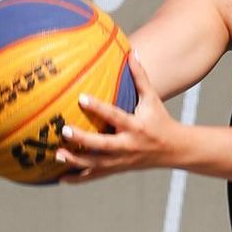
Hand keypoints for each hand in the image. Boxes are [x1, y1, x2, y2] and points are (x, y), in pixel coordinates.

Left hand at [57, 51, 179, 180]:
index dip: (99, 108)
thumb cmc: (160, 120)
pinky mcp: (117, 169)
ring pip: (97, 164)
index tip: (82, 98)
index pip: (116, 116)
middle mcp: (128, 145)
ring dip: (76, 161)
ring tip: (57, 154)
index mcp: (136, 126)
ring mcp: (122, 160)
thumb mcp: (153, 99)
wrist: (174, 150)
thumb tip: (132, 53)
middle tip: (64, 130)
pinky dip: (79, 178)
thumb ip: (141, 78)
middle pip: (103, 145)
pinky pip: (96, 176)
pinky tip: (60, 178)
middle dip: (83, 139)